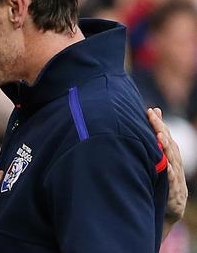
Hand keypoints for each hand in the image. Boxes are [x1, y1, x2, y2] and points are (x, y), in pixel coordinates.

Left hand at [147, 108, 186, 222]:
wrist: (164, 214)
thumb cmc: (159, 186)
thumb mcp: (155, 167)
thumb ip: (152, 147)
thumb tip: (148, 124)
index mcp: (170, 160)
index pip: (165, 138)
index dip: (159, 124)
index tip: (150, 110)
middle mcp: (175, 167)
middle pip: (170, 145)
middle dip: (161, 129)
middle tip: (152, 115)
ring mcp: (176, 180)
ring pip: (173, 161)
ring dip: (167, 148)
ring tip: (159, 135)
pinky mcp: (175, 195)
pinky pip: (172, 183)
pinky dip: (169, 173)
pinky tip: (165, 165)